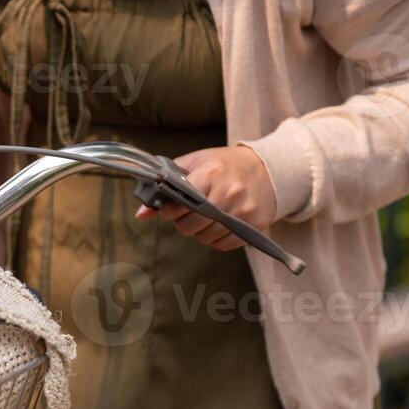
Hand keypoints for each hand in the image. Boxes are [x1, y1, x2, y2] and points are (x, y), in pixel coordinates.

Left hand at [135, 145, 277, 251]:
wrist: (266, 169)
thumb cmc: (224, 165)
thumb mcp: (194, 164)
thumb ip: (166, 185)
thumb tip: (141, 214)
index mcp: (212, 172)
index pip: (181, 202)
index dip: (170, 211)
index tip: (167, 210)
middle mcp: (230, 192)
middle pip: (192, 225)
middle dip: (183, 223)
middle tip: (186, 215)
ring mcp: (244, 210)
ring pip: (207, 237)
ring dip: (199, 232)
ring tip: (203, 218)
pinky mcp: (256, 225)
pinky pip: (224, 244)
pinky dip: (215, 239)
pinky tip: (216, 226)